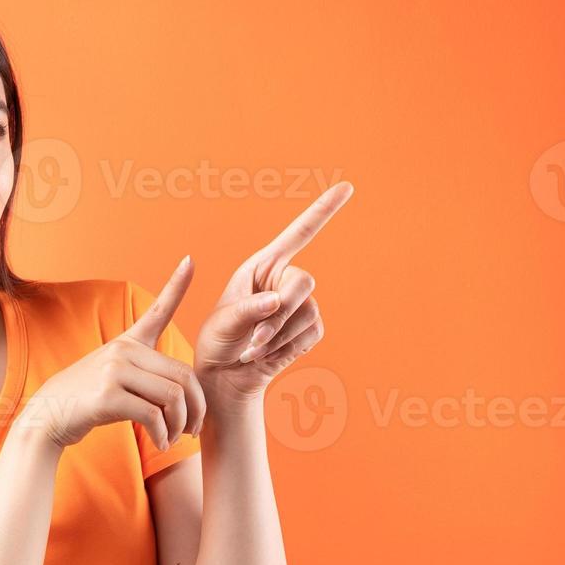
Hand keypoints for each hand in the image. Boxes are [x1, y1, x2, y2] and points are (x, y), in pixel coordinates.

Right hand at [18, 255, 207, 452]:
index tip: (190, 261)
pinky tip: (161, 442)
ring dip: (180, 425)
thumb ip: (146, 376)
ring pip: (173, 398)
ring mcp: (115, 371)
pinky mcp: (109, 395)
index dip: (175, 286)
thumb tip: (185, 394)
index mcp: (128, 343)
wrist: (47, 417)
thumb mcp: (115, 378)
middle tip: (194, 429)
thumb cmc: (88, 401)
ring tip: (175, 438)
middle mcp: (123, 351)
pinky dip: (163, 434)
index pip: (157, 311)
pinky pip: (154, 416)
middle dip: (196, 407)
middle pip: (182, 376)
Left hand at [193, 181, 353, 405]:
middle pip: (304, 283)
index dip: (323, 211)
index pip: (298, 234)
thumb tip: (276, 301)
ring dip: (277, 338)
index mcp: (262, 266)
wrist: (225, 377)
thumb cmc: (217, 343)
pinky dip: (287, 349)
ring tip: (252, 351)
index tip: (347, 187)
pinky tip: (267, 356)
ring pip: (307, 314)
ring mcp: (300, 305)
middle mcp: (284, 280)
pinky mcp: (309, 329)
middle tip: (254, 339)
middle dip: (280, 315)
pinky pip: (310, 334)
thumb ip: (247, 310)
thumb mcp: (222, 323)